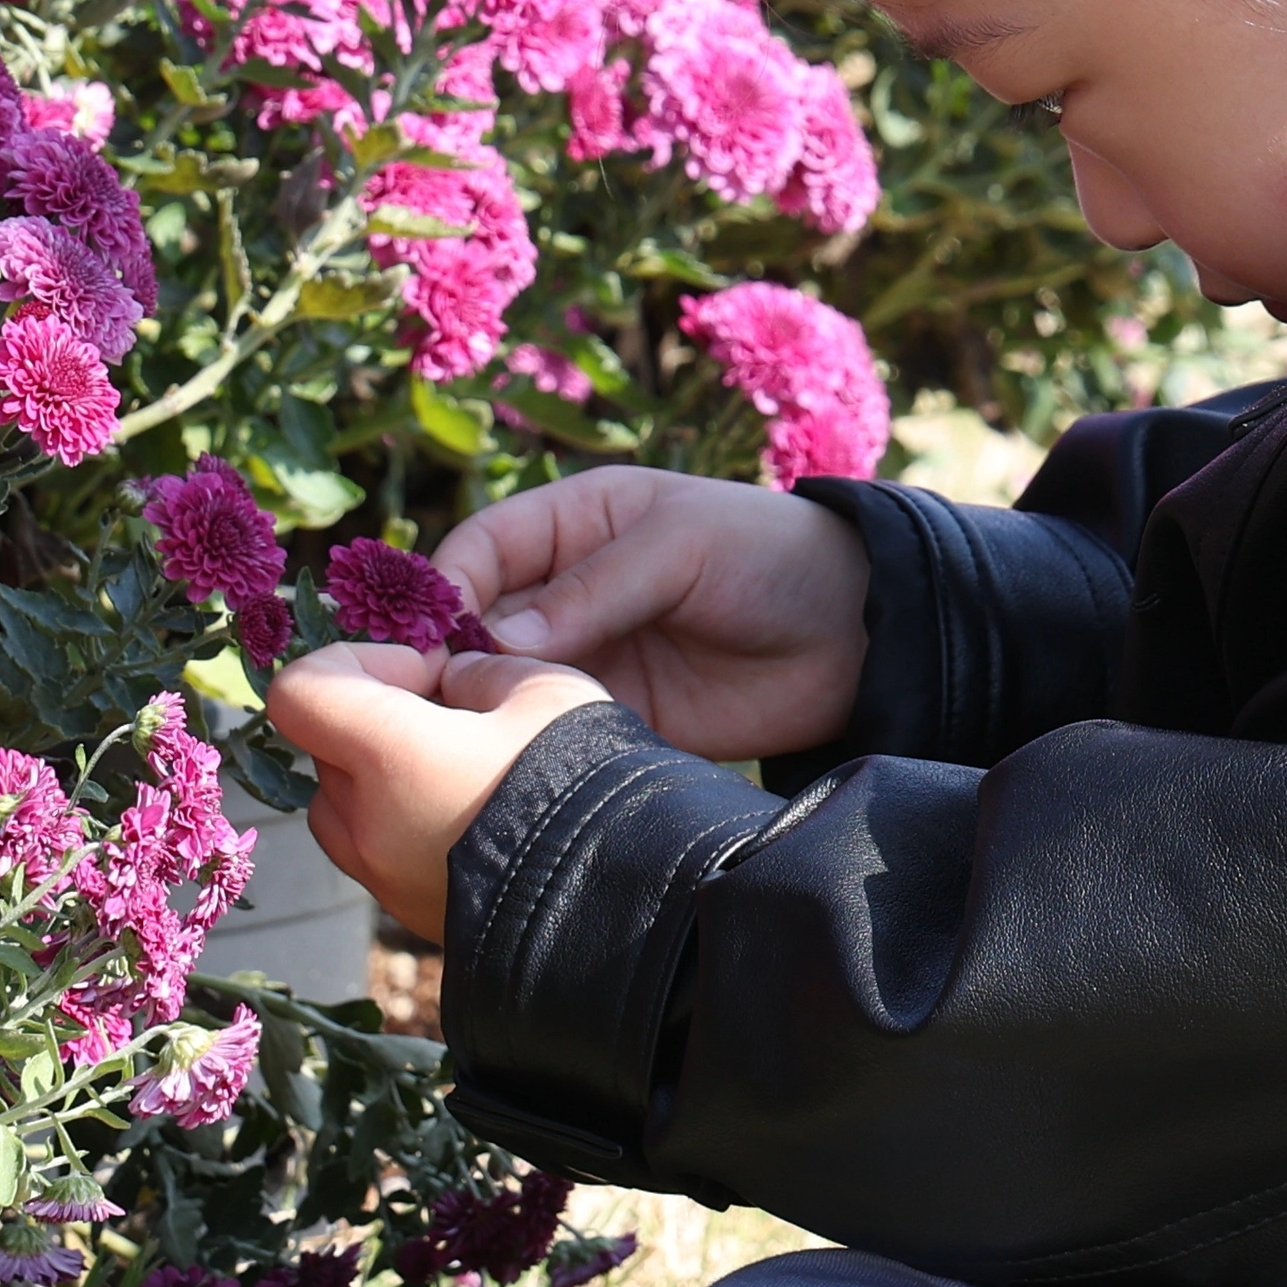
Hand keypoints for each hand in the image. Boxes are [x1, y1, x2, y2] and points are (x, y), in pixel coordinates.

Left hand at [267, 643, 611, 941]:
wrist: (623, 906)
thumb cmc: (583, 786)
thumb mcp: (544, 691)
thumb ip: (482, 672)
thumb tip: (454, 684)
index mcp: (386, 757)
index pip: (300, 690)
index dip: (352, 661)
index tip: (424, 669)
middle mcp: (365, 824)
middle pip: (324, 745)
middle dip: (376, 714)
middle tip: (453, 711)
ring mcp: (381, 879)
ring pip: (342, 804)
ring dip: (379, 774)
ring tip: (459, 768)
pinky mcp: (407, 915)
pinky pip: (376, 852)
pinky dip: (402, 822)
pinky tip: (474, 815)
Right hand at [430, 468, 872, 764]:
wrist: (854, 636)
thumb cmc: (769, 556)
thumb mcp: (682, 546)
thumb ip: (593, 588)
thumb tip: (494, 637)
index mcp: (573, 522)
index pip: (481, 549)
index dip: (448, 590)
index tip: (435, 639)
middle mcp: (564, 590)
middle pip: (476, 623)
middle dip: (448, 657)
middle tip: (432, 702)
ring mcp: (585, 657)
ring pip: (501, 683)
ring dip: (479, 709)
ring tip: (467, 739)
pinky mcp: (611, 717)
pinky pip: (548, 731)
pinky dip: (526, 746)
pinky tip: (517, 764)